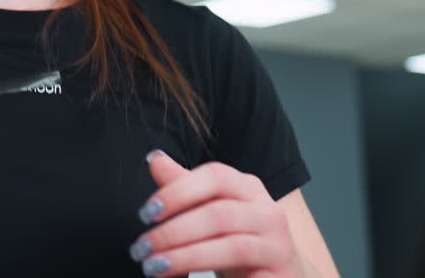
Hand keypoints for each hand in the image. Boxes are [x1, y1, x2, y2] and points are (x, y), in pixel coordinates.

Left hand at [129, 150, 298, 277]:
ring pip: (231, 247)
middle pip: (218, 214)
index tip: (146, 214)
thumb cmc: (241, 239)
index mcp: (248, 188)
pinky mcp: (280, 275)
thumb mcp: (213, 210)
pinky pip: (247, 277)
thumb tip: (154, 158)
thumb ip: (185, 187)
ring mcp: (277, 245)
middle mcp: (268, 211)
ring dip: (186, 258)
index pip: (215, 176)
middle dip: (173, 232)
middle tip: (141, 248)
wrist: (283, 274)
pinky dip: (211, 275)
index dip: (178, 192)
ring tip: (153, 267)